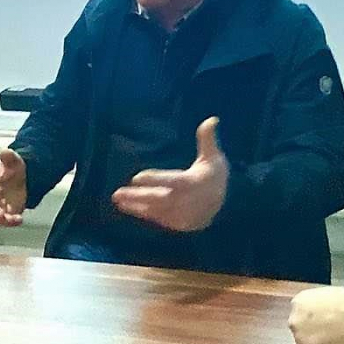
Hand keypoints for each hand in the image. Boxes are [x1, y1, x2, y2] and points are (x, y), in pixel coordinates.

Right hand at [0, 148, 27, 226]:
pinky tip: (19, 220)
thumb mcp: (12, 160)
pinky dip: (12, 222)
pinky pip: (8, 220)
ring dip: (3, 220)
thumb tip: (5, 151)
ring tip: (12, 220)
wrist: (23, 177)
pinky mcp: (9, 212)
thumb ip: (8, 157)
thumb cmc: (11, 169)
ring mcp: (0, 206)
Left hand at [112, 116, 228, 231]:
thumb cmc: (214, 175)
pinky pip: (158, 218)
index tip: (136, 177)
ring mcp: (182, 214)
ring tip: (118, 200)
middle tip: (117, 193)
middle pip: (158, 198)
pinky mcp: (177, 223)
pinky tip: (129, 207)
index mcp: (193, 183)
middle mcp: (186, 201)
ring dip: (135, 206)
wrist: (225, 205)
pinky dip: (143, 213)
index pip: (172, 181)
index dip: (154, 179)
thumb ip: (207, 139)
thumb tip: (212, 119)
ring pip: (155, 210)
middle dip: (137, 196)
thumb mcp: (213, 157)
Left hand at [288, 287, 343, 343]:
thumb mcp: (330, 295)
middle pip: (302, 338)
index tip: (329, 327)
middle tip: (338, 338)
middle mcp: (296, 324)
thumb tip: (314, 322)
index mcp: (300, 304)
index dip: (316, 325)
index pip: (300, 320)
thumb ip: (315, 309)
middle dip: (316, 340)